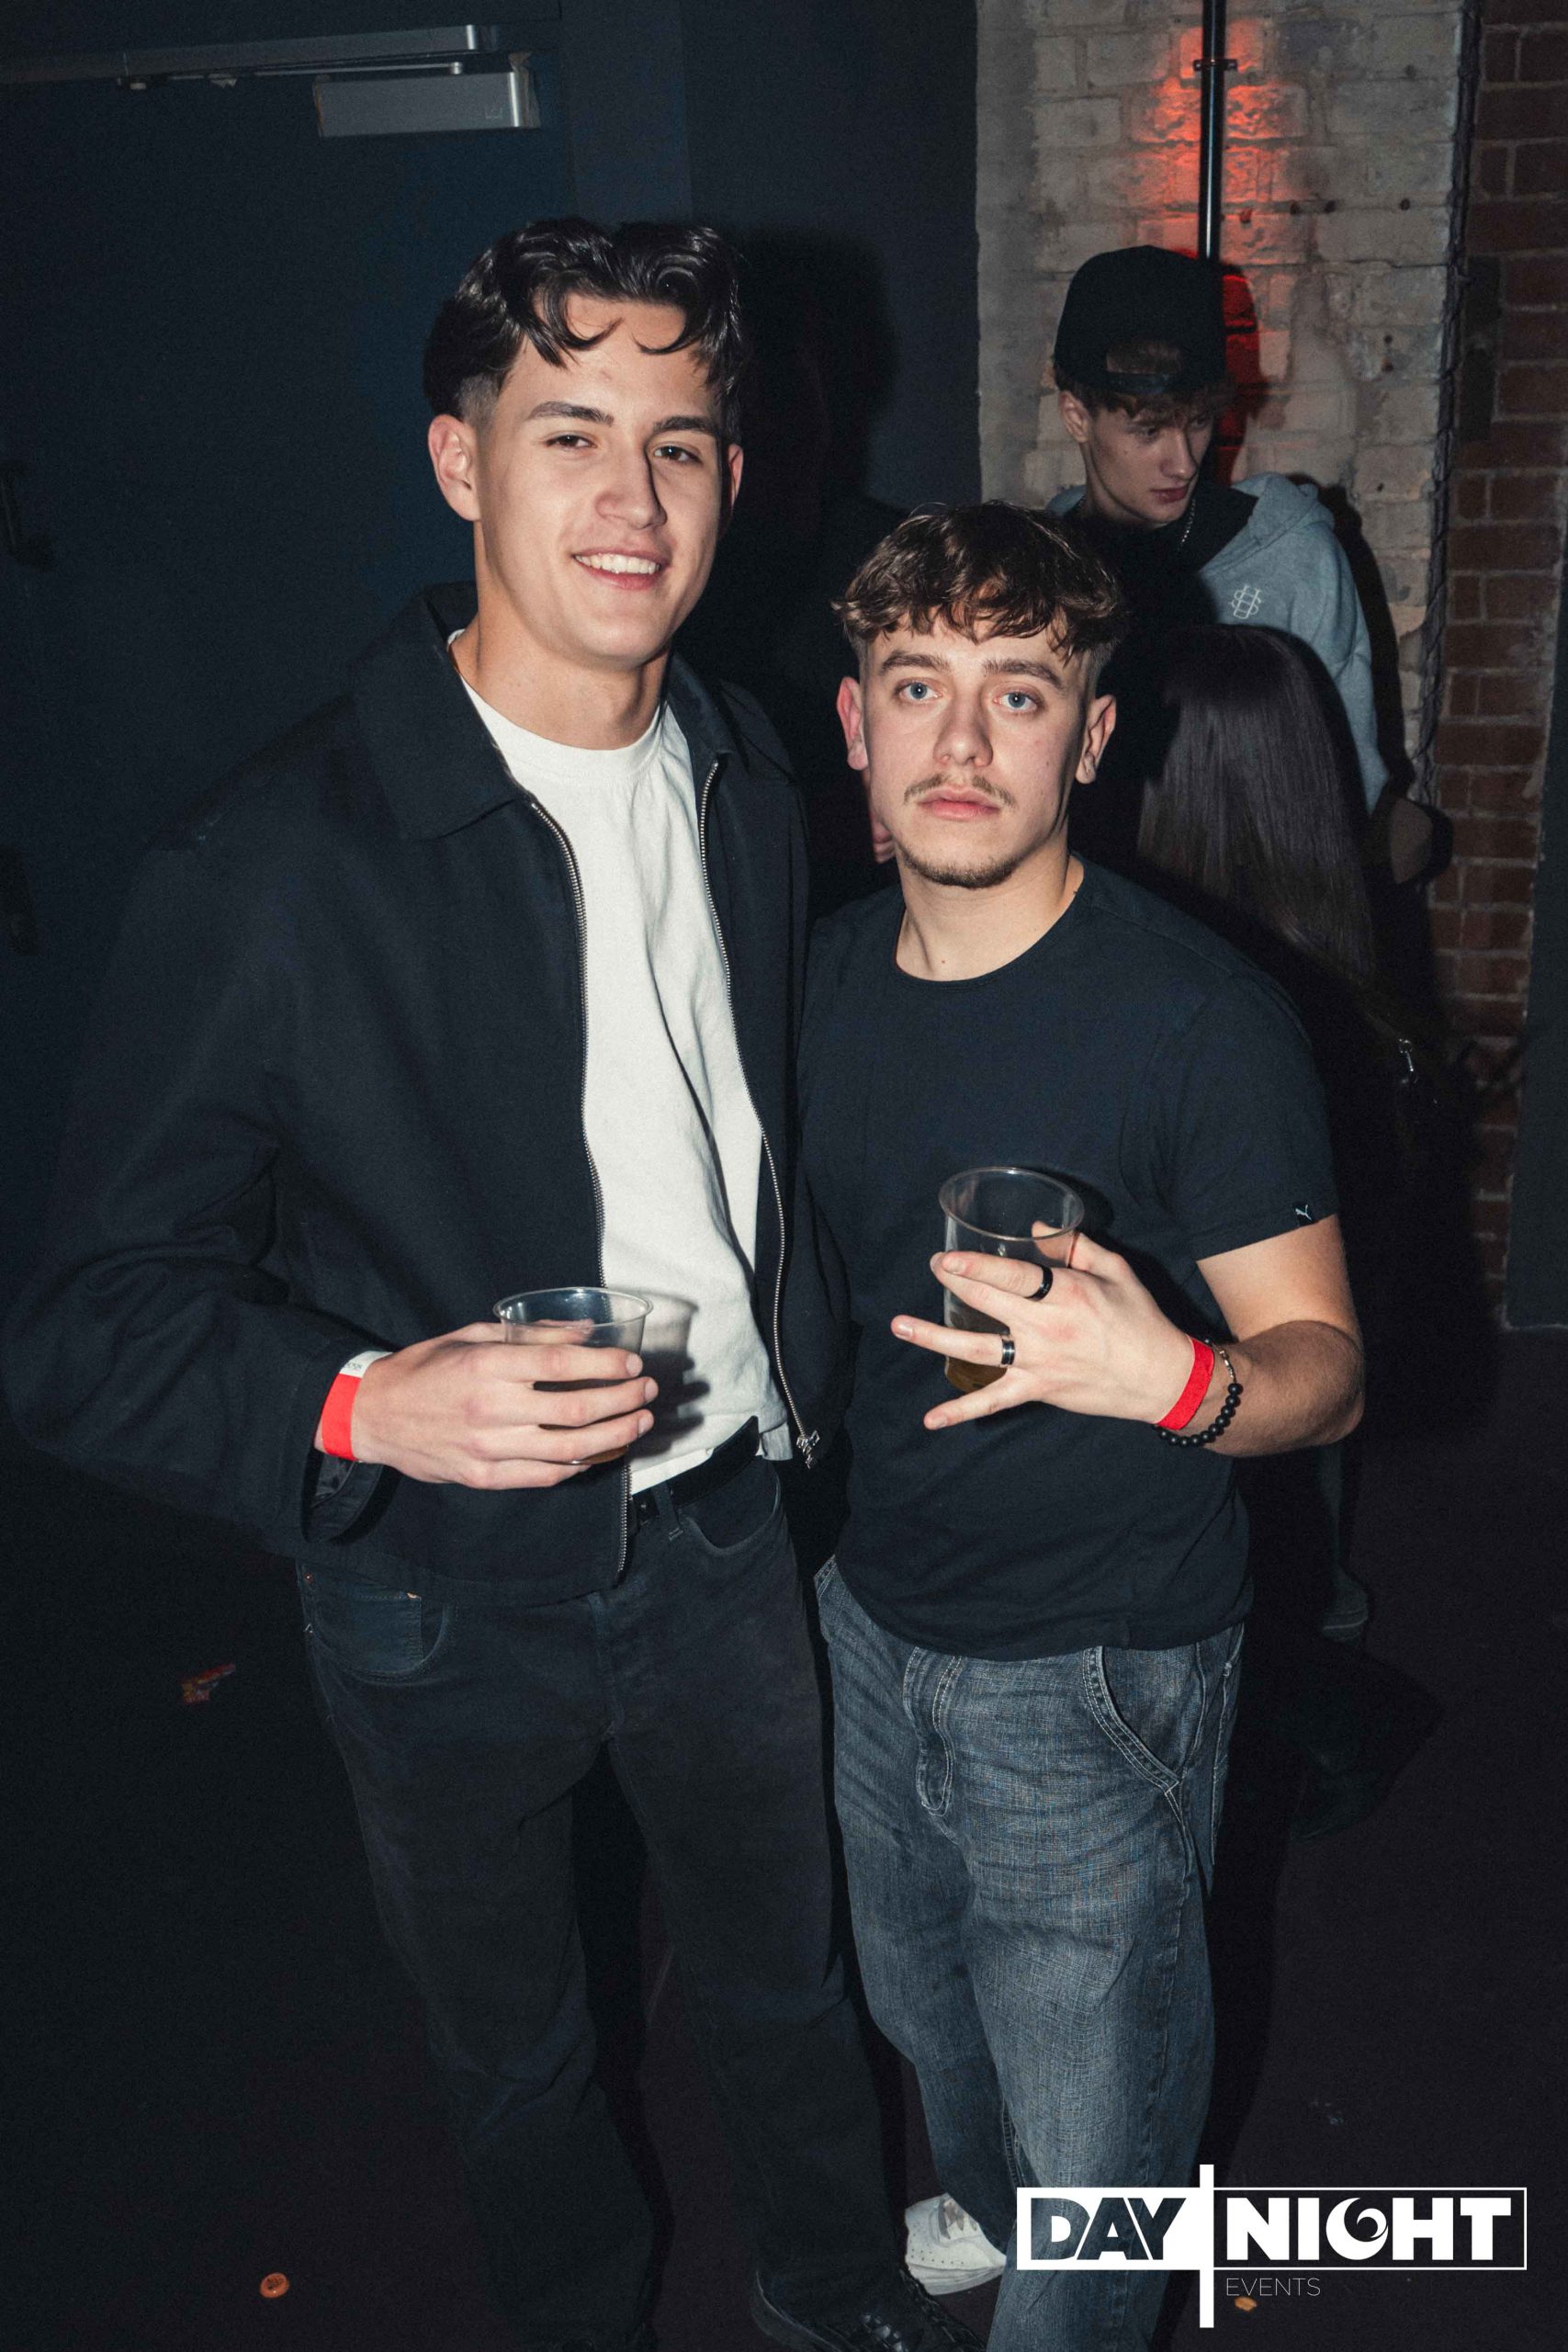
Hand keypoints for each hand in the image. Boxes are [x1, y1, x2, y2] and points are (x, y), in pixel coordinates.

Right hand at [344, 1323, 656, 1487]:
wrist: (375, 1415)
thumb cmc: (426, 1368)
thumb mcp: (473, 1336)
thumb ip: (530, 1335)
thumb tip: (584, 1333)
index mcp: (488, 1367)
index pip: (562, 1366)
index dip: (605, 1366)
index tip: (633, 1364)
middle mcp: (492, 1410)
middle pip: (576, 1410)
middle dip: (622, 1401)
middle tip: (647, 1392)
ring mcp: (489, 1449)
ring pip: (569, 1450)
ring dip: (614, 1437)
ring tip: (638, 1424)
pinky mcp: (485, 1478)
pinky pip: (545, 1476)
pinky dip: (579, 1466)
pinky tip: (601, 1453)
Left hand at [892, 1231, 1195, 1432]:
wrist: (1159, 1377)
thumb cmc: (1140, 1319)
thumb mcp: (1116, 1271)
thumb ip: (1075, 1245)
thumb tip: (1035, 1227)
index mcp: (1064, 1294)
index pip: (1011, 1275)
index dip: (974, 1265)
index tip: (947, 1258)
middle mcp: (1045, 1328)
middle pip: (986, 1301)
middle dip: (953, 1282)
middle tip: (932, 1268)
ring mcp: (1037, 1362)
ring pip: (975, 1348)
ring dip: (934, 1336)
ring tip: (901, 1325)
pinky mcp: (1037, 1389)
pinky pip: (992, 1402)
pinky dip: (960, 1411)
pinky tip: (931, 1419)